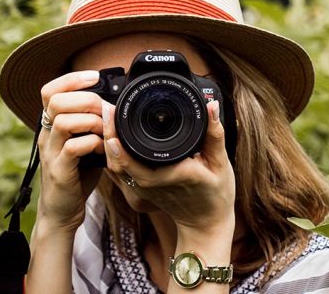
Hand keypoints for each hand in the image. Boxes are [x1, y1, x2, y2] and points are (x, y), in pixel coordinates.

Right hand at [37, 70, 104, 232]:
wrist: (62, 211)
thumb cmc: (77, 175)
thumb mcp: (84, 143)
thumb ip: (93, 125)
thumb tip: (115, 105)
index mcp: (51, 125)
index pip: (49, 90)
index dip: (71, 79)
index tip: (94, 76)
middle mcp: (46, 136)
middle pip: (55, 101)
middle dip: (85, 99)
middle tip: (104, 110)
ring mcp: (50, 153)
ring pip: (63, 121)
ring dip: (90, 121)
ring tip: (104, 131)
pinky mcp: (59, 171)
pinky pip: (72, 148)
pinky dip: (92, 143)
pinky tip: (102, 149)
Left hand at [102, 100, 235, 232]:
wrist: (206, 223)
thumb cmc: (216, 194)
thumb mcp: (221, 163)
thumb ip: (214, 134)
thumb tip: (211, 106)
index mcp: (170, 175)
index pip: (135, 160)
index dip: (119, 141)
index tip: (113, 114)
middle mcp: (152, 184)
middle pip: (117, 160)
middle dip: (108, 133)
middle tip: (107, 108)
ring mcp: (143, 190)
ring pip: (115, 166)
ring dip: (108, 142)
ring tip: (108, 117)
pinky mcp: (140, 191)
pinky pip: (120, 171)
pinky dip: (114, 154)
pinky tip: (113, 136)